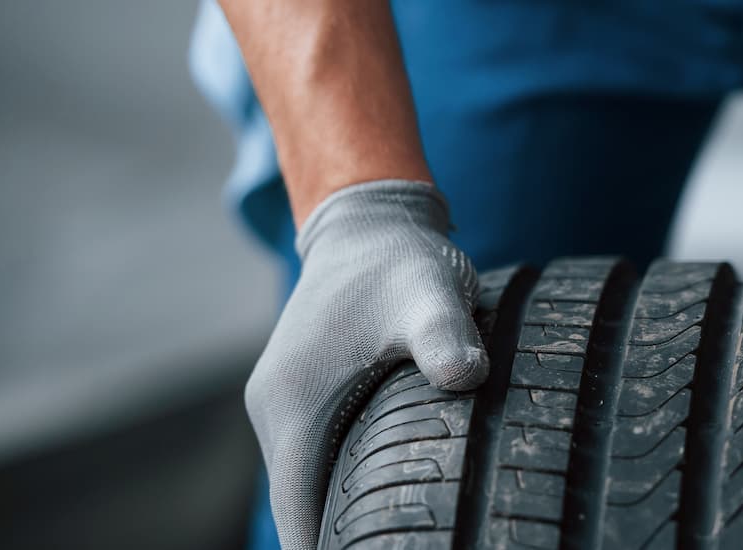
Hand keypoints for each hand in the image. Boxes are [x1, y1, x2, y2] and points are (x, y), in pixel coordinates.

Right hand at [245, 180, 484, 549]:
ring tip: (392, 538)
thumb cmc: (399, 261)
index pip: (298, 518)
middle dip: (335, 542)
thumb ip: (445, 336)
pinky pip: (314, 462)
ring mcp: (285, 406)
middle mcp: (277, 413)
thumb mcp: (429, 294)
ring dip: (336, 520)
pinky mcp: (304, 398)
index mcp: (293, 406)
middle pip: (299, 511)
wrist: (370, 222)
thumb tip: (465, 376)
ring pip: (306, 487)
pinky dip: (339, 490)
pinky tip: (384, 504)